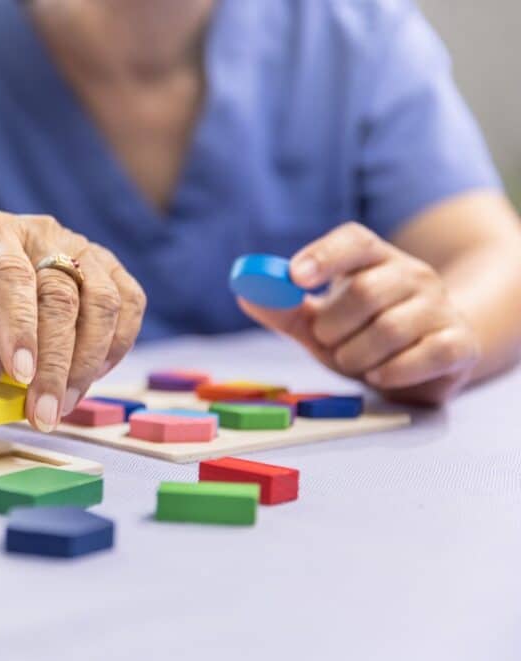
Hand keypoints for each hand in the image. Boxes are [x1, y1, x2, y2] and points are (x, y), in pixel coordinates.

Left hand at [0, 211, 145, 430]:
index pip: (12, 277)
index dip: (20, 328)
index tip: (21, 375)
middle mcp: (44, 234)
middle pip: (62, 297)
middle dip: (55, 365)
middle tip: (45, 413)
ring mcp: (85, 247)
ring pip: (103, 304)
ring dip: (87, 364)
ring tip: (64, 404)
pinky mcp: (114, 267)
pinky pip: (130, 306)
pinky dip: (115, 349)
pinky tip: (91, 378)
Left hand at [239, 223, 479, 403]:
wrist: (425, 363)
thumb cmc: (364, 336)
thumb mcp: (320, 323)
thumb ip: (285, 309)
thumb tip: (245, 292)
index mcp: (376, 260)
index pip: (355, 241)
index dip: (324, 256)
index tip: (296, 277)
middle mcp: (414, 275)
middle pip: (366, 290)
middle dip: (334, 326)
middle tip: (327, 340)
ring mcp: (441, 307)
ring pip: (390, 329)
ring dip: (357, 355)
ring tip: (354, 359)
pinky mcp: (460, 343)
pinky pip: (425, 355)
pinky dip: (393, 372)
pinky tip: (381, 374)